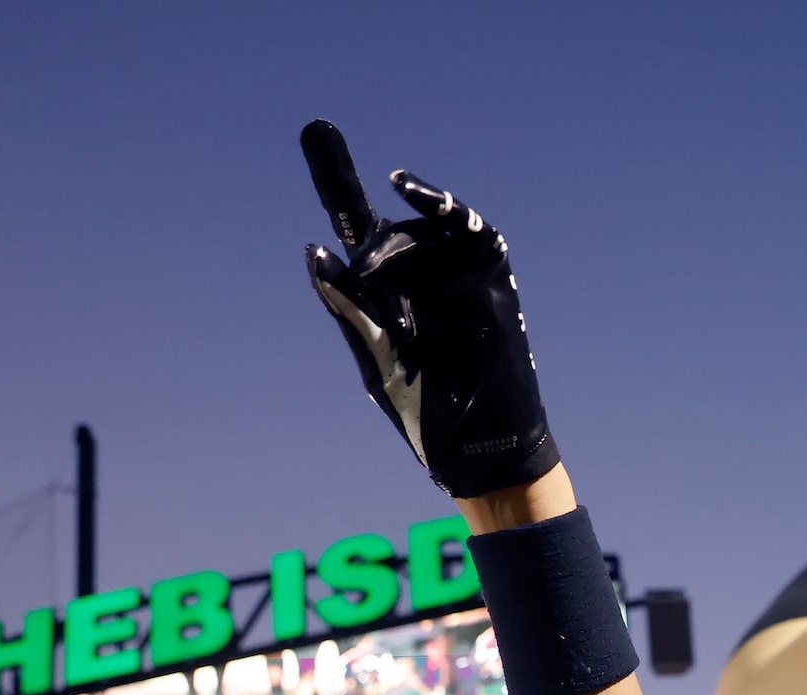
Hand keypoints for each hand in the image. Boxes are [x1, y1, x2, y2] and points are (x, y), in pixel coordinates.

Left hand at [299, 121, 557, 498]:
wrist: (482, 449)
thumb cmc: (428, 415)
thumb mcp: (374, 360)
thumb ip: (348, 307)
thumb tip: (315, 248)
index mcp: (387, 298)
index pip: (358, 231)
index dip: (337, 182)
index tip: (317, 132)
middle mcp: (420, 281)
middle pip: (389, 234)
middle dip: (374, 250)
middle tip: (365, 276)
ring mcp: (457, 279)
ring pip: (423, 233)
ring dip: (400, 247)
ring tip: (390, 287)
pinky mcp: (491, 281)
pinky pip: (473, 232)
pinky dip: (446, 207)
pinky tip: (411, 192)